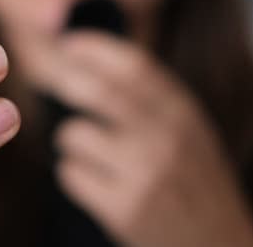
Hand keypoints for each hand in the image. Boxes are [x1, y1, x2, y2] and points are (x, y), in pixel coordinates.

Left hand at [38, 31, 252, 246]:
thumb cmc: (196, 184)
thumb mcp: (190, 130)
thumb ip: (152, 96)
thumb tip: (92, 54)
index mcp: (183, 113)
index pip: (133, 64)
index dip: (94, 47)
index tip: (69, 43)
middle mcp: (166, 138)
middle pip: (97, 91)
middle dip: (66, 82)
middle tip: (55, 83)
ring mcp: (145, 175)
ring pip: (74, 134)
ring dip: (69, 140)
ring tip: (86, 151)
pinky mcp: (124, 210)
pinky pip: (70, 174)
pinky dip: (74, 176)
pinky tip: (92, 183)